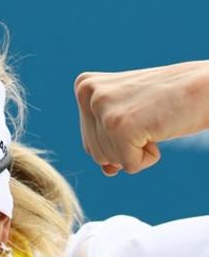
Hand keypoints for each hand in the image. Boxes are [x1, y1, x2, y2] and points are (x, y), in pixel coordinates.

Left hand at [74, 60, 208, 175]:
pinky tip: (160, 128)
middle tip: (149, 117)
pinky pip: (129, 166)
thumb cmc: (171, 100)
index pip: (89, 141)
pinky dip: (149, 157)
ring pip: (109, 161)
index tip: (139, 112)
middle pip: (96, 153)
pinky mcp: (120, 126)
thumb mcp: (127, 114)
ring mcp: (103, 109)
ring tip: (154, 120)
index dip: (119, 138)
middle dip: (126, 145)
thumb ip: (105, 139)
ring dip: (137, 149)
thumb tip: (107, 171)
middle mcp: (88, 93)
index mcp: (84, 86)